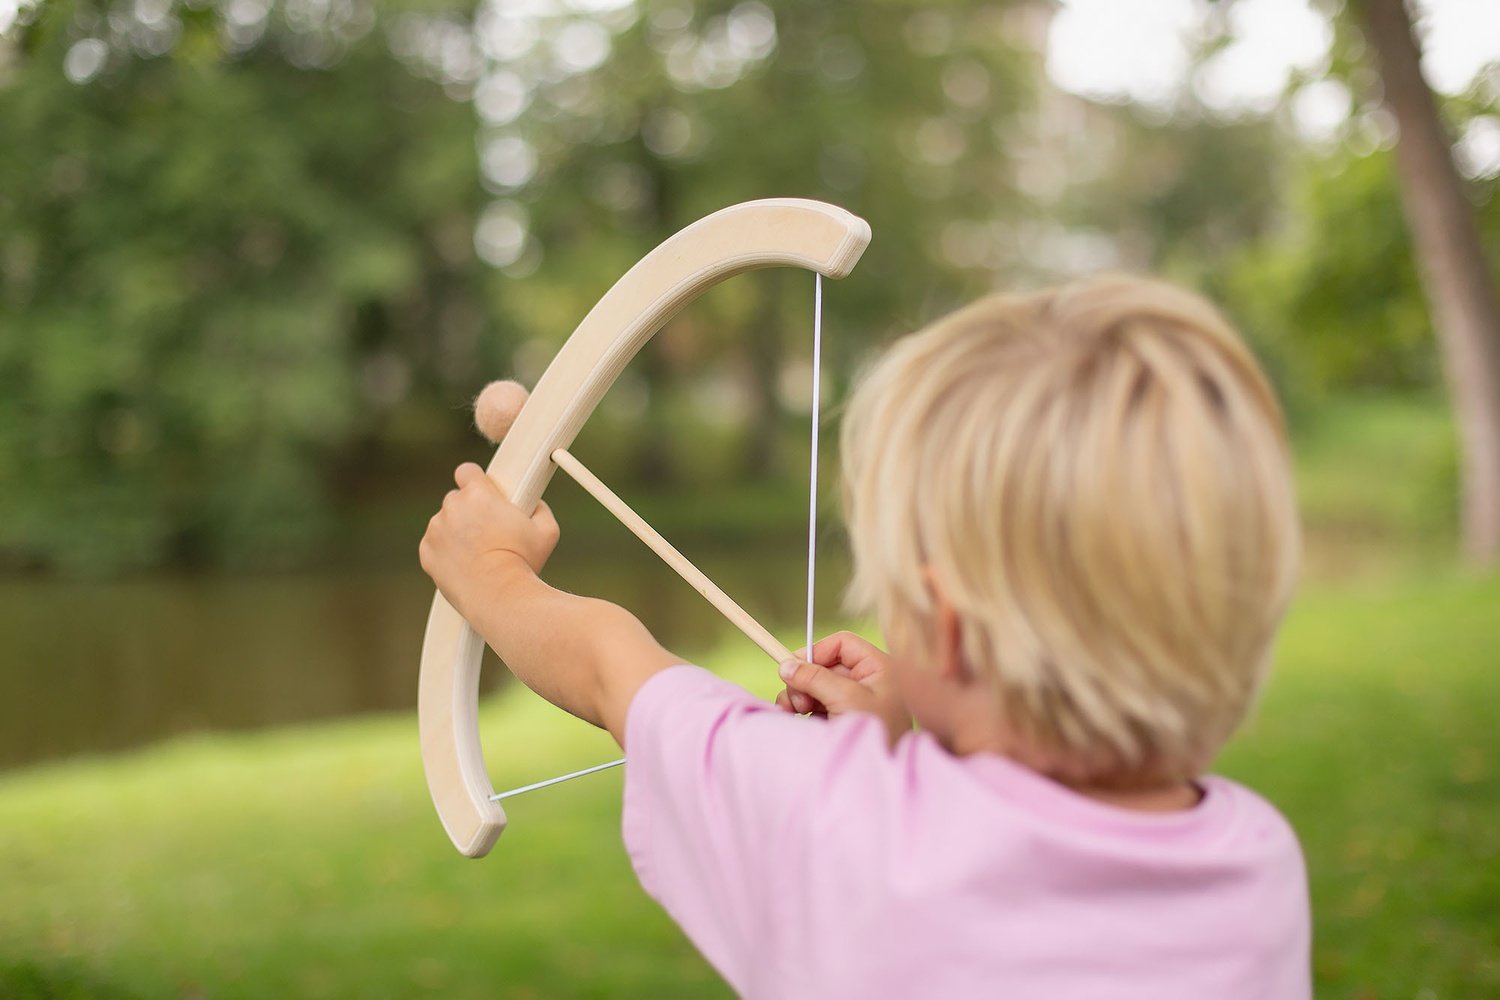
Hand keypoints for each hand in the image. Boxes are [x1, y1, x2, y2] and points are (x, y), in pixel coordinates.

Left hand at [419, 463, 559, 616]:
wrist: (499, 596)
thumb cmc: (524, 562)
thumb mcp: (547, 530)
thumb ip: (539, 508)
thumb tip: (534, 504)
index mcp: (479, 494)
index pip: (467, 470)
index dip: (475, 480)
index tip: (483, 491)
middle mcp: (452, 506)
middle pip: (457, 499)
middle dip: (470, 510)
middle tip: (488, 529)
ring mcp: (436, 530)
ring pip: (445, 522)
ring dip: (457, 531)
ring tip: (479, 553)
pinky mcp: (426, 552)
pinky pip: (435, 544)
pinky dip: (446, 551)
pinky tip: (465, 564)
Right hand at [775, 631, 911, 742]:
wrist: (878, 779)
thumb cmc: (873, 734)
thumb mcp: (846, 698)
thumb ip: (815, 677)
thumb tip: (786, 665)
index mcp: (879, 669)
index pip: (842, 644)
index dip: (816, 651)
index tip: (794, 667)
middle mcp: (867, 682)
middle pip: (824, 665)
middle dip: (805, 679)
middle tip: (798, 701)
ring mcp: (853, 703)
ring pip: (816, 686)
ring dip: (798, 696)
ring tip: (794, 712)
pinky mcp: (841, 721)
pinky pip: (814, 705)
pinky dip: (801, 710)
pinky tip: (796, 720)